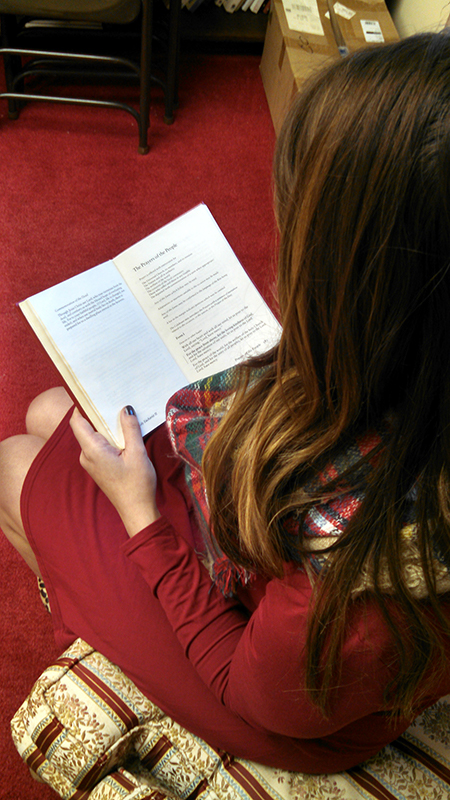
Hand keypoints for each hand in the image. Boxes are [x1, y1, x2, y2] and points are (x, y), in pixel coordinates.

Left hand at [69, 407, 160, 536]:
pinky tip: (124, 432)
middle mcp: (86, 455)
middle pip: (86, 426)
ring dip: (106, 425)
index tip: (93, 391)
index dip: (82, 405)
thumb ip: (130, 428)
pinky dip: (110, 436)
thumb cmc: (137, 484)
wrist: (136, 511)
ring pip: (94, 435)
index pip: (78, 421)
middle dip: (99, 412)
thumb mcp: (137, 453)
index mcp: (92, 450)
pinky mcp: (98, 466)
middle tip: (114, 396)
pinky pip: (99, 445)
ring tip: (122, 411)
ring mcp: (91, 462)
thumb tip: (125, 408)